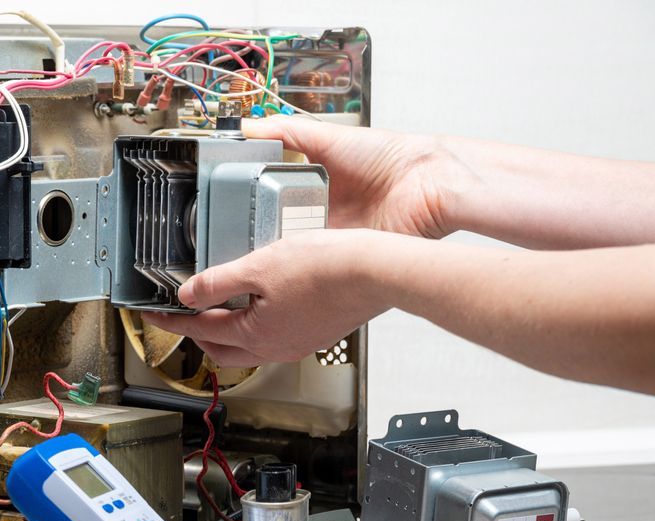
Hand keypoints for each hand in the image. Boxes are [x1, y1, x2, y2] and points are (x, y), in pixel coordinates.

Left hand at [141, 229, 388, 367]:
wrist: (376, 272)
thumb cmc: (327, 268)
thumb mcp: (259, 266)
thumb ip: (218, 282)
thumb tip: (188, 295)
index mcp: (256, 335)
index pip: (200, 329)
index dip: (171, 320)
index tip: (153, 313)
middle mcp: (276, 348)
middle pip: (222, 350)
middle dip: (196, 334)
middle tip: (181, 315)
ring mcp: (297, 345)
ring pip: (249, 348)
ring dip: (227, 333)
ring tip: (217, 308)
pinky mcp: (315, 335)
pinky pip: (273, 339)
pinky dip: (254, 328)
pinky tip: (260, 305)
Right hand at [243, 116, 471, 238]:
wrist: (427, 185)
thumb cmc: (391, 157)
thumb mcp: (329, 137)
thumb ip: (287, 132)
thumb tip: (248, 127)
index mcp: (314, 185)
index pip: (271, 196)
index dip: (250, 201)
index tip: (226, 203)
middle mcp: (321, 213)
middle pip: (276, 226)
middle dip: (256, 231)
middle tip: (229, 233)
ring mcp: (332, 235)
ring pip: (291, 246)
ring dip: (274, 247)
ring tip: (245, 247)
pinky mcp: (343, 254)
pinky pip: (314, 260)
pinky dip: (299, 259)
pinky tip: (280, 257)